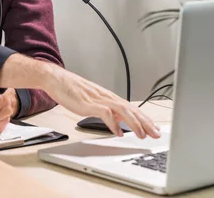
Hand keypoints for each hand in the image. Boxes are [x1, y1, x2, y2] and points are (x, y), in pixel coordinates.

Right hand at [42, 66, 160, 138]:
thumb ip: (107, 111)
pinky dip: (113, 124)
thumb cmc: (72, 90)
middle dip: (146, 122)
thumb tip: (120, 122)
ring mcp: (98, 100)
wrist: (56, 79)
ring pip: (122, 110)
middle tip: (157, 134)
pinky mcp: (88, 104)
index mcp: (109, 97)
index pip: (132, 108)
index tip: (155, 128)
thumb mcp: (93, 102)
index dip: (145, 119)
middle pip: (132, 109)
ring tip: (141, 135)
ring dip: (134, 123)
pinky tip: (118, 132)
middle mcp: (107, 97)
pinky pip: (105, 113)